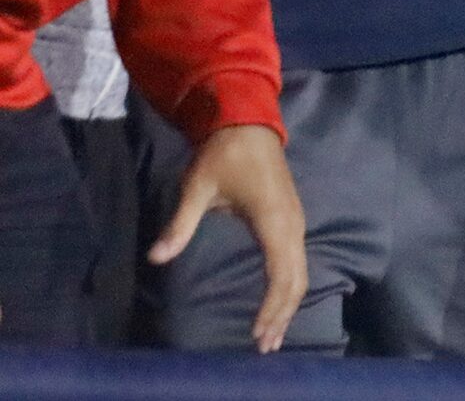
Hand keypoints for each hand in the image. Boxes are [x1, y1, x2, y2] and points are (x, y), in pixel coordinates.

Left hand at [151, 124, 304, 352]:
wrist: (249, 124)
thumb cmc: (223, 156)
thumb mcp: (196, 188)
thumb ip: (180, 224)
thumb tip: (155, 258)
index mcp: (272, 220)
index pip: (281, 273)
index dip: (271, 306)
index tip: (257, 333)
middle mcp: (291, 224)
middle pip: (297, 280)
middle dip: (283, 315)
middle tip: (264, 346)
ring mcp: (296, 221)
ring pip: (301, 272)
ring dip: (289, 304)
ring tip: (272, 334)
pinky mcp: (292, 220)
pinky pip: (298, 262)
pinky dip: (290, 288)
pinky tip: (277, 303)